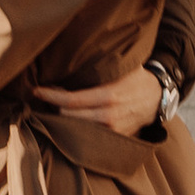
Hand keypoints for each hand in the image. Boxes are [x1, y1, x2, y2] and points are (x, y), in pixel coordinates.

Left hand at [33, 61, 164, 135]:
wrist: (158, 97)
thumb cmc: (136, 77)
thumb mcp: (121, 67)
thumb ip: (98, 66)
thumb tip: (72, 56)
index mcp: (108, 96)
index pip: (70, 100)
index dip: (50, 96)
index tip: (36, 91)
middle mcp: (108, 116)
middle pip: (68, 117)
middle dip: (53, 108)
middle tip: (44, 99)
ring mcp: (111, 131)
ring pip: (76, 129)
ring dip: (63, 119)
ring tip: (53, 109)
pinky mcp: (114, 139)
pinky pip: (88, 136)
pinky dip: (77, 128)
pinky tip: (70, 119)